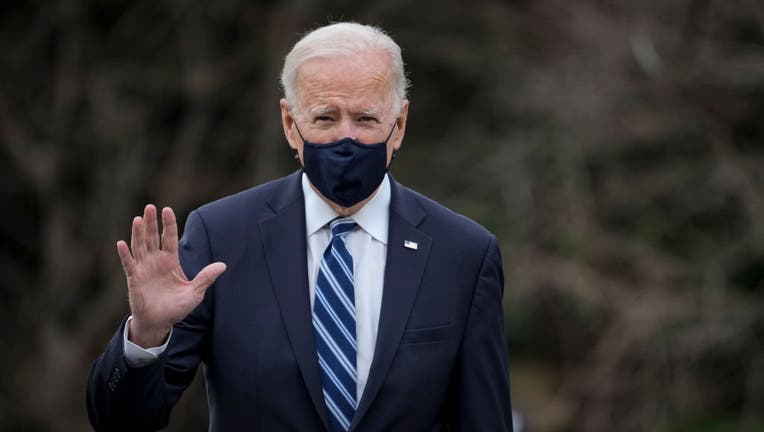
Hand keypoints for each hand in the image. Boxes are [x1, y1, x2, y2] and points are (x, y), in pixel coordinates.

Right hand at [116, 205, 225, 347]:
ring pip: (140, 246)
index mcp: (170, 261)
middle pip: (152, 237)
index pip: (169, 238)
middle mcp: (156, 261)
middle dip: (151, 223)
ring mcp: (144, 269)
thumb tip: (223, 265)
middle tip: (150, 207)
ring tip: (138, 219)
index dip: (168, 224)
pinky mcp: (134, 279)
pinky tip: (121, 243)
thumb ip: (206, 278)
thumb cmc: (176, 307)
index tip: (167, 209)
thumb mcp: (195, 292)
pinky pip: (129, 264)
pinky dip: (125, 254)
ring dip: (138, 233)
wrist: (159, 323)